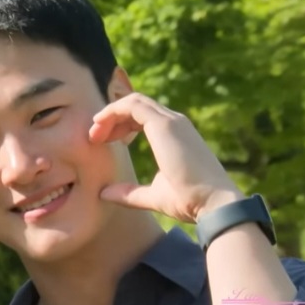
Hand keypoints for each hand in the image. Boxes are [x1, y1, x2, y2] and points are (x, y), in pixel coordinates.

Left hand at [90, 93, 243, 222]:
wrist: (211, 202)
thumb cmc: (189, 200)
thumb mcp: (152, 195)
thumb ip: (129, 193)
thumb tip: (104, 193)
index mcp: (174, 136)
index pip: (142, 117)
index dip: (118, 124)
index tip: (101, 141)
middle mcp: (174, 123)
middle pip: (136, 106)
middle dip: (110, 117)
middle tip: (93, 137)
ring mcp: (171, 121)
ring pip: (133, 101)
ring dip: (109, 113)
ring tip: (94, 133)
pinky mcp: (165, 124)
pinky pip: (133, 104)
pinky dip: (113, 110)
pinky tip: (100, 126)